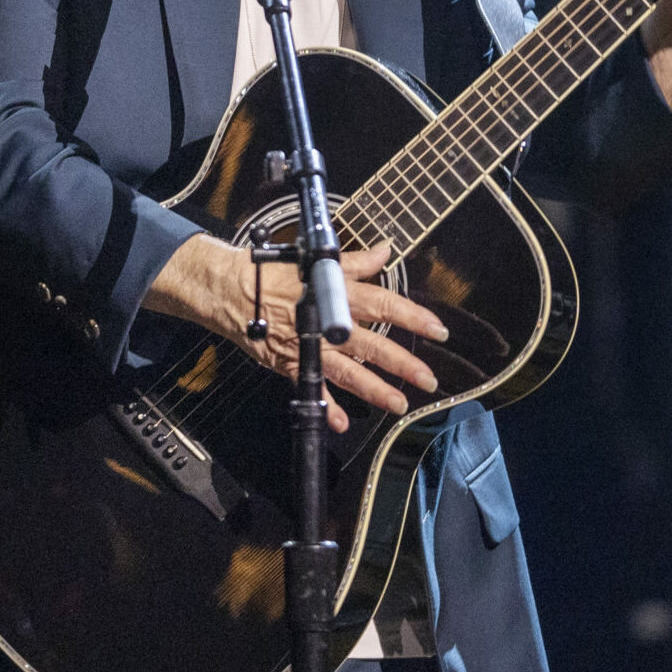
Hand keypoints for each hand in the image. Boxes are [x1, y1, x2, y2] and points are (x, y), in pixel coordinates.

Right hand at [145, 235, 449, 431]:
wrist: (233, 290)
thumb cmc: (275, 273)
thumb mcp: (319, 261)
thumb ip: (357, 262)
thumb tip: (385, 250)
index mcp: (338, 294)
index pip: (384, 304)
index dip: (413, 317)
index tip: (438, 330)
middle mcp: (328, 324)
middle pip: (373, 346)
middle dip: (403, 364)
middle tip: (428, 380)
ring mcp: (311, 347)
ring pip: (349, 373)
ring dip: (375, 390)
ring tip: (399, 403)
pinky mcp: (291, 363)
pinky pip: (313, 389)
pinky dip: (328, 408)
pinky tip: (342, 422)